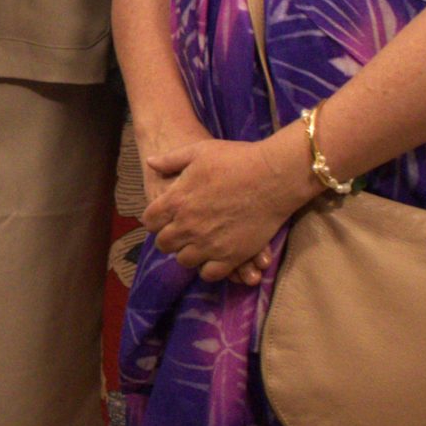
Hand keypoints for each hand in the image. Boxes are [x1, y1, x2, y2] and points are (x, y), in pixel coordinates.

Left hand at [141, 129, 315, 284]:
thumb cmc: (237, 159)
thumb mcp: (199, 151)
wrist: (275, 175)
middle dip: (170, 237)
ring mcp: (209, 243)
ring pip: (184, 260)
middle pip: (164, 244)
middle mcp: (188, 226)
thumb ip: (171, 160)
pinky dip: (208, 268)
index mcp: (176, 200)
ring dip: (188, 252)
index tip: (165, 217)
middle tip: (182, 231)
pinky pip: (209, 274)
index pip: (150, 221)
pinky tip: (214, 256)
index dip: (155, 219)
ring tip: (199, 243)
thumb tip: (150, 163)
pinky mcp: (231, 256)